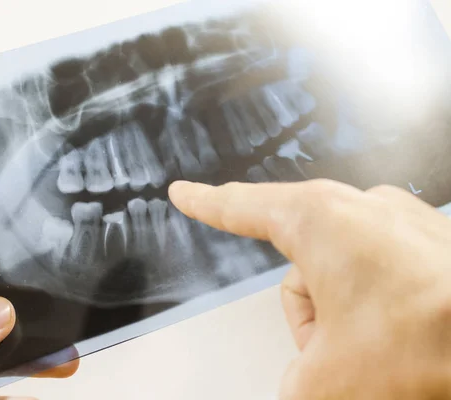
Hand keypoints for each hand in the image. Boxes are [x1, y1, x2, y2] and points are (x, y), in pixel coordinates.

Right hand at [168, 179, 450, 399]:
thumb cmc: (428, 345)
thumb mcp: (323, 384)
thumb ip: (290, 384)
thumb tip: (302, 384)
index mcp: (318, 221)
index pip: (240, 208)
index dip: (206, 203)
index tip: (186, 192)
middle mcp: (361, 208)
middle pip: (299, 269)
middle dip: (309, 319)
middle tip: (335, 356)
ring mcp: (401, 221)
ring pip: (340, 277)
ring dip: (346, 321)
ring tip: (381, 349)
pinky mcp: (431, 241)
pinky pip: (379, 274)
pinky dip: (380, 310)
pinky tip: (404, 333)